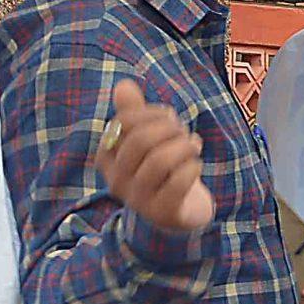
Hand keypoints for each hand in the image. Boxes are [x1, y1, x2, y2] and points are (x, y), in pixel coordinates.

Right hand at [99, 78, 213, 236]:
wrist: (177, 218)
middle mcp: (117, 181)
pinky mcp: (164, 212)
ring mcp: (139, 200)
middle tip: (183, 131)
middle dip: (169, 128)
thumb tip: (124, 85)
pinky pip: (178, 183)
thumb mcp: (147, 141)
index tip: (169, 116)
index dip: (151, 112)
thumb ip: (134, 113)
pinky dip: (192, 167)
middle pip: (141, 140)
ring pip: (160, 161)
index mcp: (107, 159)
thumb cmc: (161, 172)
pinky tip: (197, 164)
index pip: (123, 123)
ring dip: (184, 146)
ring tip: (193, 145)